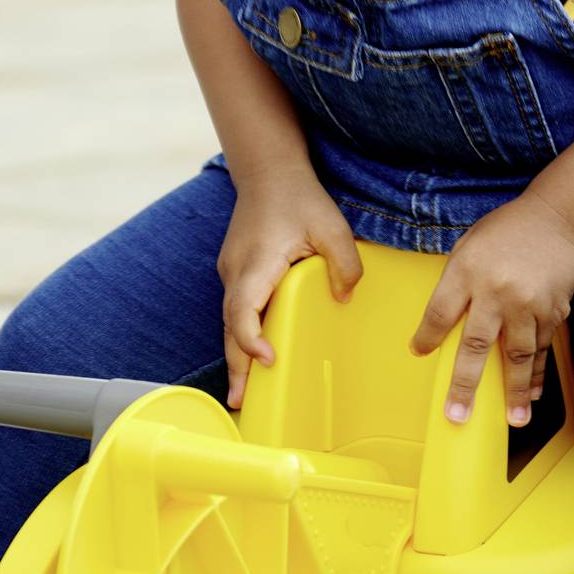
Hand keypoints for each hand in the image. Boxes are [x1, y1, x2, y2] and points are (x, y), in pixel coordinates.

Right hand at [216, 164, 361, 408]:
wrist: (268, 171)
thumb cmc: (299, 197)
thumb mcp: (332, 226)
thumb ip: (344, 263)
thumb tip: (343, 299)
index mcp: (257, 263)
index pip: (243, 309)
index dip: (250, 338)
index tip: (268, 359)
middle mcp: (236, 272)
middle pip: (230, 326)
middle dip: (236, 365)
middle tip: (241, 402)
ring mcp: (232, 272)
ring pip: (229, 320)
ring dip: (236, 355)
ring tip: (243, 393)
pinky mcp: (237, 272)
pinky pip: (236, 309)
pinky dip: (240, 335)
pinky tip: (252, 355)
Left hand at [408, 196, 573, 428]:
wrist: (561, 219)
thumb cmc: (508, 230)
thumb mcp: (470, 244)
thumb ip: (456, 281)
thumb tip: (443, 322)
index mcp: (468, 270)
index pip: (440, 311)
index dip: (427, 336)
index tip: (419, 353)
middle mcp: (497, 291)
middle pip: (477, 344)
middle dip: (465, 383)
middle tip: (457, 415)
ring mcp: (528, 304)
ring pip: (518, 355)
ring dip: (515, 391)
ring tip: (513, 420)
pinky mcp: (553, 311)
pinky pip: (542, 349)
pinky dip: (537, 374)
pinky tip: (532, 395)